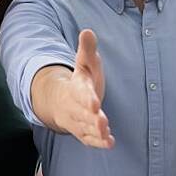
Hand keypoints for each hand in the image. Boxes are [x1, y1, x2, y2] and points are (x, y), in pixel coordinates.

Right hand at [51, 30, 113, 148]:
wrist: (65, 100)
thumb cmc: (82, 79)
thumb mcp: (85, 62)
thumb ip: (87, 49)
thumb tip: (87, 31)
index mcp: (77, 87)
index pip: (80, 93)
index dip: (87, 98)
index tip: (95, 102)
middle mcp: (75, 106)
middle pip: (82, 113)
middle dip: (92, 118)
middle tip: (102, 122)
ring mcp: (78, 120)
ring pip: (85, 128)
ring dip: (95, 132)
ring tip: (106, 134)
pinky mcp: (83, 132)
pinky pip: (88, 139)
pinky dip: (98, 143)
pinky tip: (110, 143)